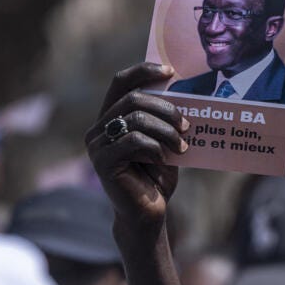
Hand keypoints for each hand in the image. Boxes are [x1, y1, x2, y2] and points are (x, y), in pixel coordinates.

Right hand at [85, 63, 189, 224]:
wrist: (148, 212)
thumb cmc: (157, 177)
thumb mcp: (163, 142)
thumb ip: (164, 120)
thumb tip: (186, 92)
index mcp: (111, 117)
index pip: (121, 82)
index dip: (143, 71)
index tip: (171, 72)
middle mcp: (99, 128)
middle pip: (133, 99)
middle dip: (166, 109)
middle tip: (187, 125)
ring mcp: (97, 144)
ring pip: (135, 119)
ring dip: (165, 130)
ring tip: (182, 146)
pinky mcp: (102, 161)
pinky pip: (132, 140)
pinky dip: (155, 147)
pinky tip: (165, 159)